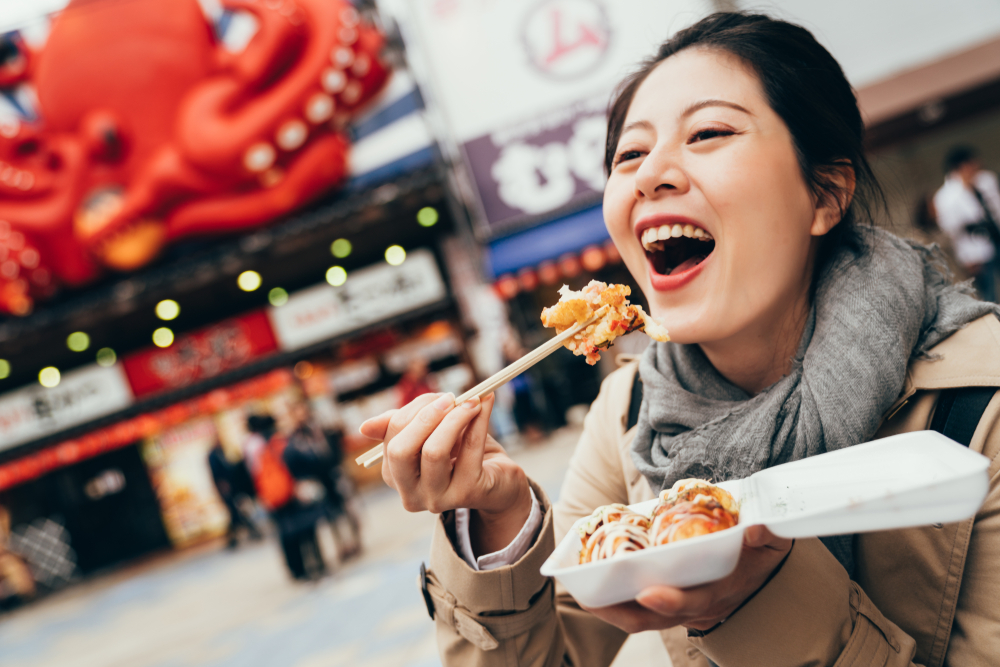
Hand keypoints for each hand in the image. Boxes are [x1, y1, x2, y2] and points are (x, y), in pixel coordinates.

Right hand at [360, 392, 531, 552]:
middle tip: (449, 397)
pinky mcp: (467, 494)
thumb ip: (407, 424)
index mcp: (395, 475)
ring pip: (434, 452)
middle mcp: (411, 493)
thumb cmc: (461, 452)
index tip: (438, 397)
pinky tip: (485, 404)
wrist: (500, 481)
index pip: (391, 438)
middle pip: (401, 451)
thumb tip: (365, 427)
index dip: (414, 411)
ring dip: (454, 418)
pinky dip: (478, 420)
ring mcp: (437, 498)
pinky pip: (470, 450)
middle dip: (425, 416)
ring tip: (473, 401)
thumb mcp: (431, 434)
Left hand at [583, 526, 792, 632]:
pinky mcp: (665, 600)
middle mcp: (693, 607)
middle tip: (588, 599)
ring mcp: (677, 607)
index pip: (692, 604)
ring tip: (578, 589)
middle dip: (619, 612)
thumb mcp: (771, 545)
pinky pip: (635, 605)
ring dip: (608, 607)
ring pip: (638, 616)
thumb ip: (766, 535)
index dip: (670, 602)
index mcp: (718, 593)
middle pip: (652, 619)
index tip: (648, 592)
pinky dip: (612, 596)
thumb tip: (756, 528)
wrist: (758, 572)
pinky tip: (588, 578)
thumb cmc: (760, 555)